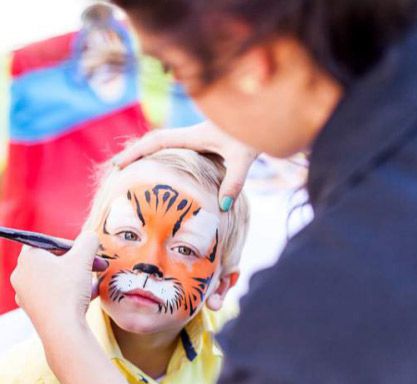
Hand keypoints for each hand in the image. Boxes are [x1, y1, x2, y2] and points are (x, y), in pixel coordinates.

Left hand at [11, 232, 99, 338]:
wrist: (62, 330)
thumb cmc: (69, 290)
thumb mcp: (83, 258)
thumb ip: (89, 240)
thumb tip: (90, 236)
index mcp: (28, 257)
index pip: (52, 242)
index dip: (75, 246)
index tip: (91, 252)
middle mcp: (22, 274)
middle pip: (56, 261)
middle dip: (81, 262)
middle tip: (99, 265)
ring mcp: (26, 294)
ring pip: (58, 278)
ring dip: (79, 277)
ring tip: (97, 281)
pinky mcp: (35, 309)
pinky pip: (56, 294)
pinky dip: (73, 292)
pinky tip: (91, 295)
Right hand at [112, 121, 258, 210]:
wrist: (265, 109)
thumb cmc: (255, 131)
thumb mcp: (244, 158)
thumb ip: (234, 182)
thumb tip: (222, 207)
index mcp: (194, 135)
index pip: (157, 141)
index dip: (136, 151)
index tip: (117, 164)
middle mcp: (193, 133)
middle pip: (155, 140)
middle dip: (135, 152)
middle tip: (118, 168)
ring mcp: (199, 135)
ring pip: (166, 142)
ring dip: (148, 152)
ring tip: (135, 169)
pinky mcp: (206, 140)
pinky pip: (178, 146)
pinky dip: (165, 155)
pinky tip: (166, 167)